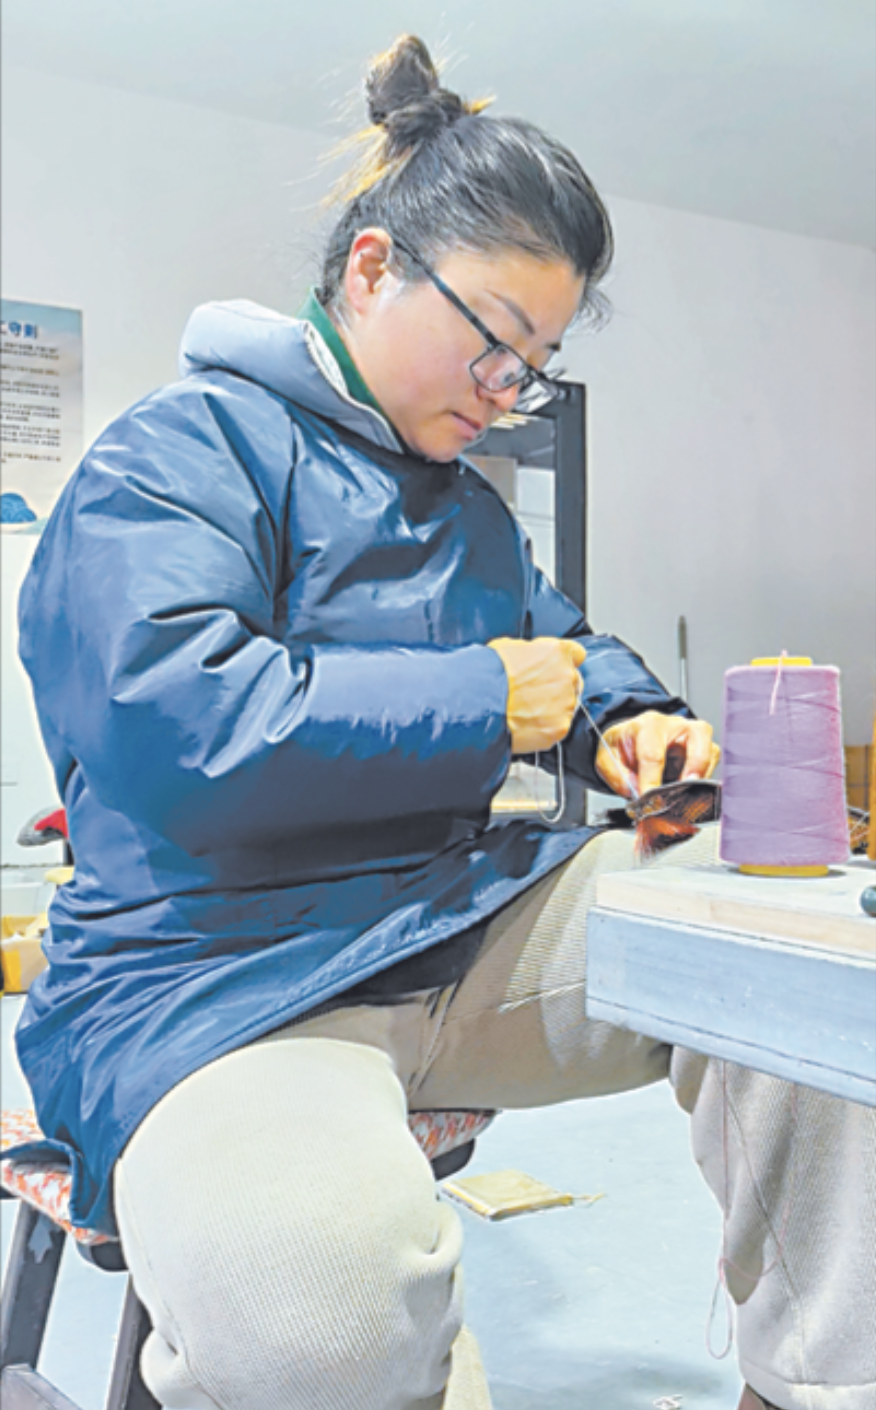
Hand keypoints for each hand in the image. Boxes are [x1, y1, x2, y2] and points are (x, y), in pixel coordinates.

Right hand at [488, 636, 585, 755]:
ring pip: (567, 706)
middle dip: (557, 687)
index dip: (563, 662)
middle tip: (534, 693)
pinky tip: (527, 724)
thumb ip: (530, 652)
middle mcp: (567, 676)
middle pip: (573, 681)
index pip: (576, 654)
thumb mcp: (508, 647)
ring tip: (526, 711)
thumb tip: (530, 657)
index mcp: (557, 652)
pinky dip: (546, 727)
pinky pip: (558, 726)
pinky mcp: (560, 727)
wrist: (479, 704)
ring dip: (552, 708)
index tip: (554, 669)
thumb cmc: (489, 675)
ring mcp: (566, 703)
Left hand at [595, 711, 719, 797]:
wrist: (627, 739)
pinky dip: (705, 780)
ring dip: (702, 775)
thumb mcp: (607, 761)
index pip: (653, 754)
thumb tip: (638, 797)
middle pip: (698, 735)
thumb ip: (620, 779)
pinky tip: (690, 792)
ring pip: (711, 749)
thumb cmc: (622, 747)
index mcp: (646, 726)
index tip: (649, 799)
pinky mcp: (702, 749)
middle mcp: (674, 725)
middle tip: (686, 787)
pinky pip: (712, 762)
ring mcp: (691, 736)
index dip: (651, 780)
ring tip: (687, 795)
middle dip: (695, 764)